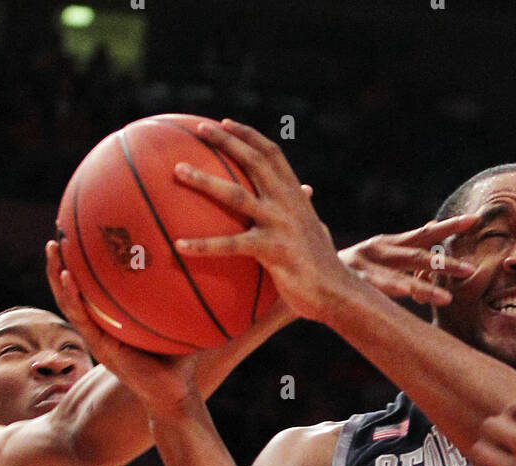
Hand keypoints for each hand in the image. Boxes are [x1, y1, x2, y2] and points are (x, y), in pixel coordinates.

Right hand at [45, 240, 200, 417]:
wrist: (176, 394)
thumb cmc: (181, 361)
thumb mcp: (181, 320)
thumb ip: (182, 294)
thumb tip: (199, 260)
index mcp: (114, 322)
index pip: (94, 289)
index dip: (84, 266)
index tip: (80, 236)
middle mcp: (103, 328)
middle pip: (74, 290)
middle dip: (62, 262)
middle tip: (57, 234)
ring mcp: (98, 338)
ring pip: (69, 301)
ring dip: (57, 274)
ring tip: (53, 247)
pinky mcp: (100, 348)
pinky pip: (81, 319)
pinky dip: (72, 297)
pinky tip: (67, 276)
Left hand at [171, 118, 350, 321]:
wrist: (336, 291)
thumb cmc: (322, 264)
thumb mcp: (314, 227)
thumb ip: (304, 206)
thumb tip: (307, 190)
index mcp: (295, 195)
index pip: (271, 153)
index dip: (248, 135)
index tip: (224, 123)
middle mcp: (287, 202)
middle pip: (253, 161)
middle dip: (226, 141)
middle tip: (199, 130)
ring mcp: (279, 224)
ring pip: (235, 195)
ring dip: (204, 180)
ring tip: (178, 171)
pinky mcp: (272, 250)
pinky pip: (230, 245)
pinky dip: (203, 245)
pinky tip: (179, 245)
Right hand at [338, 216, 477, 306]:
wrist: (299, 273)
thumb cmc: (335, 266)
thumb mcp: (366, 254)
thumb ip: (394, 245)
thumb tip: (427, 225)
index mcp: (384, 244)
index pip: (423, 234)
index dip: (448, 227)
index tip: (475, 220)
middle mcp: (377, 251)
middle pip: (419, 254)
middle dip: (446, 261)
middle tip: (470, 270)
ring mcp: (366, 267)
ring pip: (402, 277)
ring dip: (426, 287)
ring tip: (448, 299)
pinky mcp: (354, 282)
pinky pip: (381, 290)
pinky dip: (399, 293)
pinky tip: (417, 302)